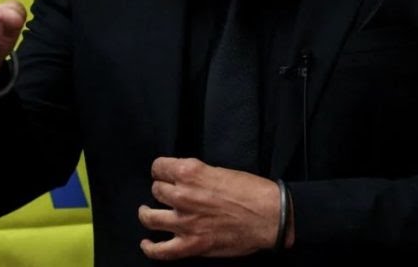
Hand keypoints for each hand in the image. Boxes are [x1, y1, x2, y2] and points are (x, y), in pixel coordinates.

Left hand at [138, 157, 291, 259]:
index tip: (165, 174)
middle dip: (161, 190)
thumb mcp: (220, 170)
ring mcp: (185, 222)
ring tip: (148, 213)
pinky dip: (150, 248)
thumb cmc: (251, 190)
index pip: (158, 167)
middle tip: (169, 194)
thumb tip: (184, 181)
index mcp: (190, 172)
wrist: (270, 215)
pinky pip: (161, 250)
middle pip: (156, 190)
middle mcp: (183, 195)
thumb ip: (197, 176)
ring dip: (147, 214)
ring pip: (150, 217)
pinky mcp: (192, 244)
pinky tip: (147, 243)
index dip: (161, 170)